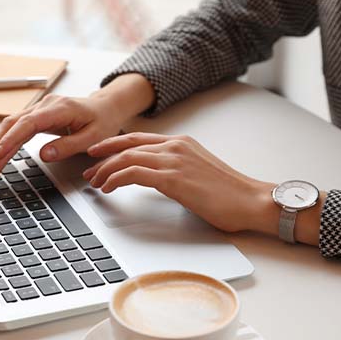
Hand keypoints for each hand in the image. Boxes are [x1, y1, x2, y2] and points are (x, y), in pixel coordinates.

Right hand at [0, 73, 155, 178]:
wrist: (105, 107)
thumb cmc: (102, 121)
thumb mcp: (92, 138)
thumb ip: (68, 146)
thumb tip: (44, 156)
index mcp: (59, 109)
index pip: (27, 124)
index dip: (10, 140)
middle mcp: (45, 105)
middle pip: (13, 124)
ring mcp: (39, 109)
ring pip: (11, 125)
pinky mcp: (37, 116)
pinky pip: (16, 127)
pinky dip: (5, 141)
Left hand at [83, 132, 275, 232]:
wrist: (251, 200)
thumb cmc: (230, 194)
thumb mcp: (198, 173)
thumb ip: (177, 170)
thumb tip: (159, 180)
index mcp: (181, 143)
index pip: (138, 138)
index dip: (113, 145)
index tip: (97, 154)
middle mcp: (175, 146)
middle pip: (127, 145)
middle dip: (102, 157)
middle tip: (88, 170)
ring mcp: (174, 160)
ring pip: (126, 158)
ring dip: (105, 171)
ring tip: (95, 184)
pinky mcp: (173, 178)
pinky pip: (133, 173)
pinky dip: (115, 179)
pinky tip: (109, 188)